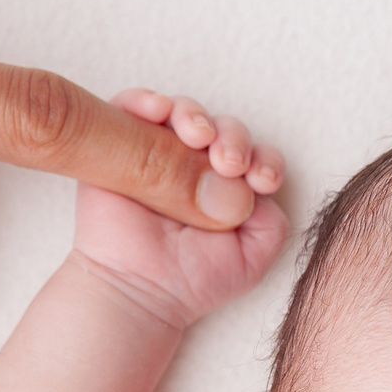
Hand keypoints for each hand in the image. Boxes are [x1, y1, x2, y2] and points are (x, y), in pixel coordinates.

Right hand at [70, 88, 288, 327]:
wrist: (140, 291)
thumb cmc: (194, 278)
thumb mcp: (254, 254)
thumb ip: (272, 217)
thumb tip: (251, 180)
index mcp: (231, 185)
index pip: (256, 155)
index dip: (264, 161)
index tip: (262, 181)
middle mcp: (197, 164)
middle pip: (223, 128)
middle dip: (233, 139)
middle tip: (229, 164)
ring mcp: (158, 153)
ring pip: (183, 112)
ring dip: (194, 116)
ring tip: (198, 138)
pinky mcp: (120, 147)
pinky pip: (131, 107)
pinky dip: (145, 101)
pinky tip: (159, 112)